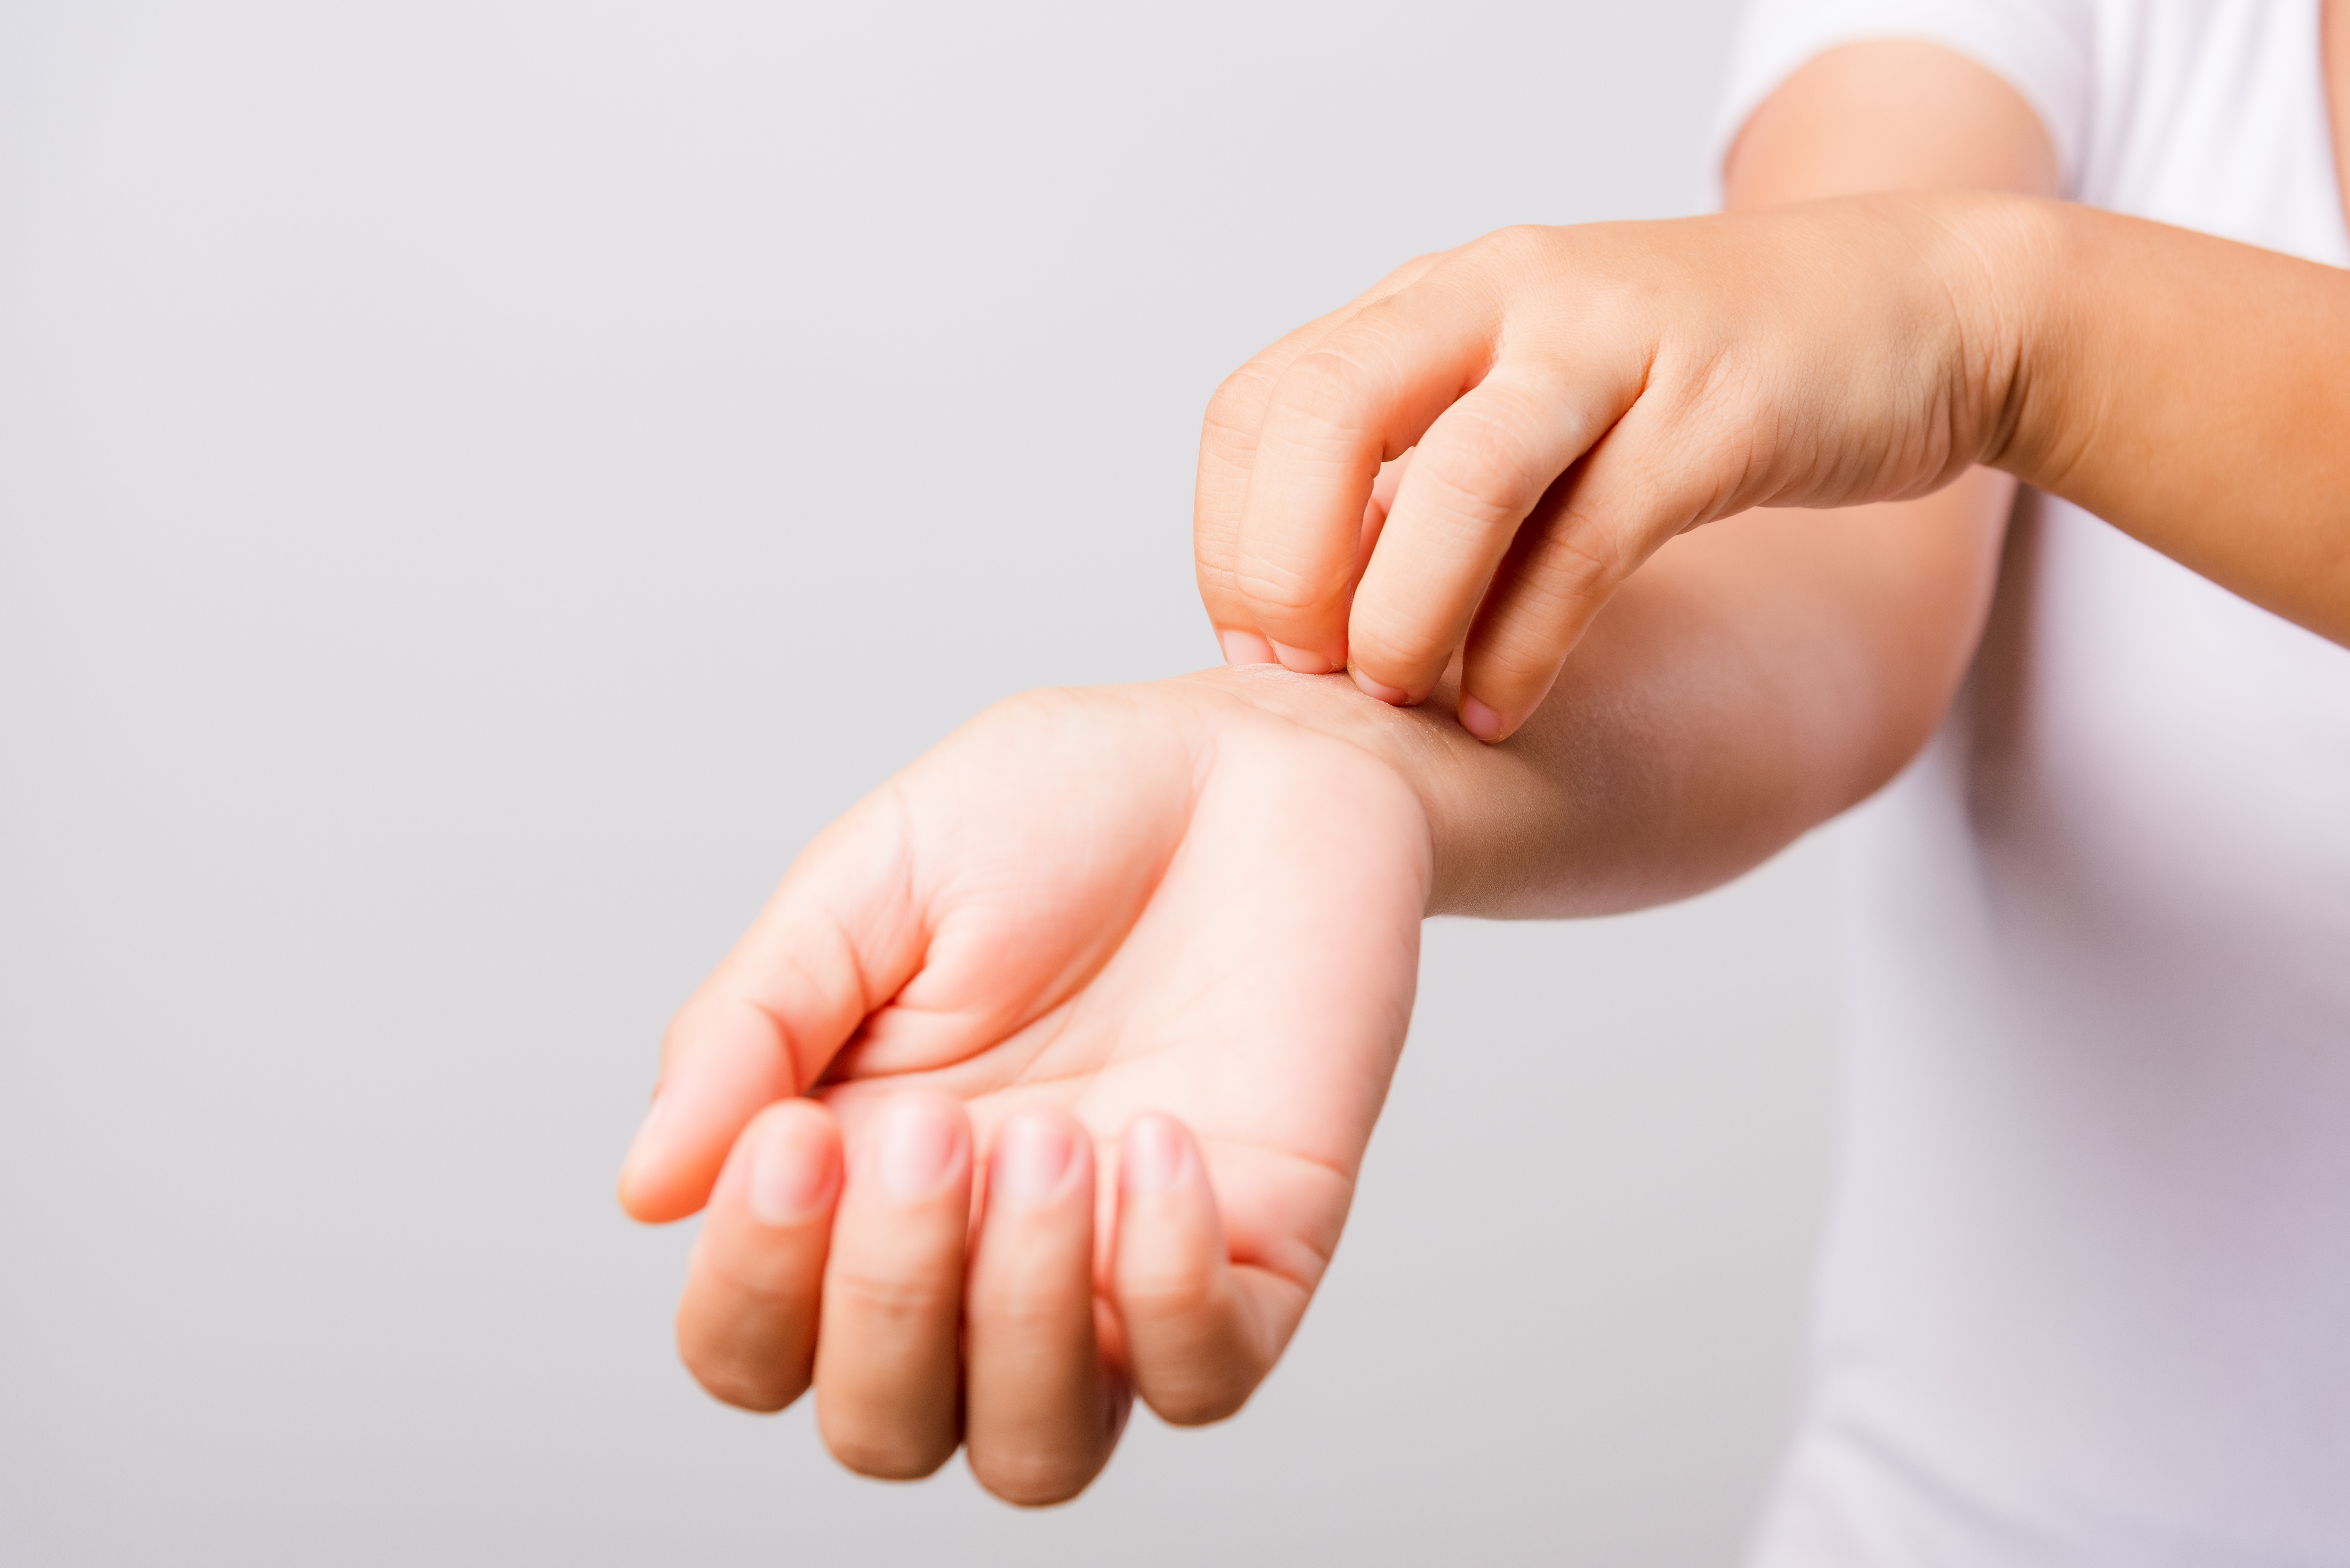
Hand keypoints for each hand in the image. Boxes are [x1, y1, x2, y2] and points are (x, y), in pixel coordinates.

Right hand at [616, 677, 1430, 1503]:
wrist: (1255, 760)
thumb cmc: (1063, 809)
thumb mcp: (873, 880)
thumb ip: (752, 1026)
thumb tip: (648, 1186)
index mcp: (857, 1176)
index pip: (751, 1344)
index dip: (750, 1284)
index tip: (793, 1137)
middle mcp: (977, 1257)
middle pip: (883, 1426)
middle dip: (885, 1301)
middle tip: (934, 1129)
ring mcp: (1118, 1273)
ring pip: (1035, 1452)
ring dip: (1019, 1321)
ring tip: (1051, 1136)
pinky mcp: (1252, 1258)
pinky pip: (1201, 1382)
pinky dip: (1168, 1292)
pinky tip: (1161, 1141)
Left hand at [1194, 193, 2031, 739]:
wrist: (1916, 309)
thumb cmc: (1691, 387)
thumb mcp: (1524, 407)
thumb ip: (1416, 486)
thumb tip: (1304, 624)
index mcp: (1434, 303)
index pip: (1262, 407)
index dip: (1234, 542)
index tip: (1265, 652)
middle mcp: (1502, 299)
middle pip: (1324, 414)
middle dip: (1283, 570)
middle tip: (1310, 682)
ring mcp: (1611, 346)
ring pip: (1458, 473)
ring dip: (1403, 611)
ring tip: (1402, 699)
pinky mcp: (1715, 413)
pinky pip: (1588, 540)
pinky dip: (1524, 644)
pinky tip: (1501, 710)